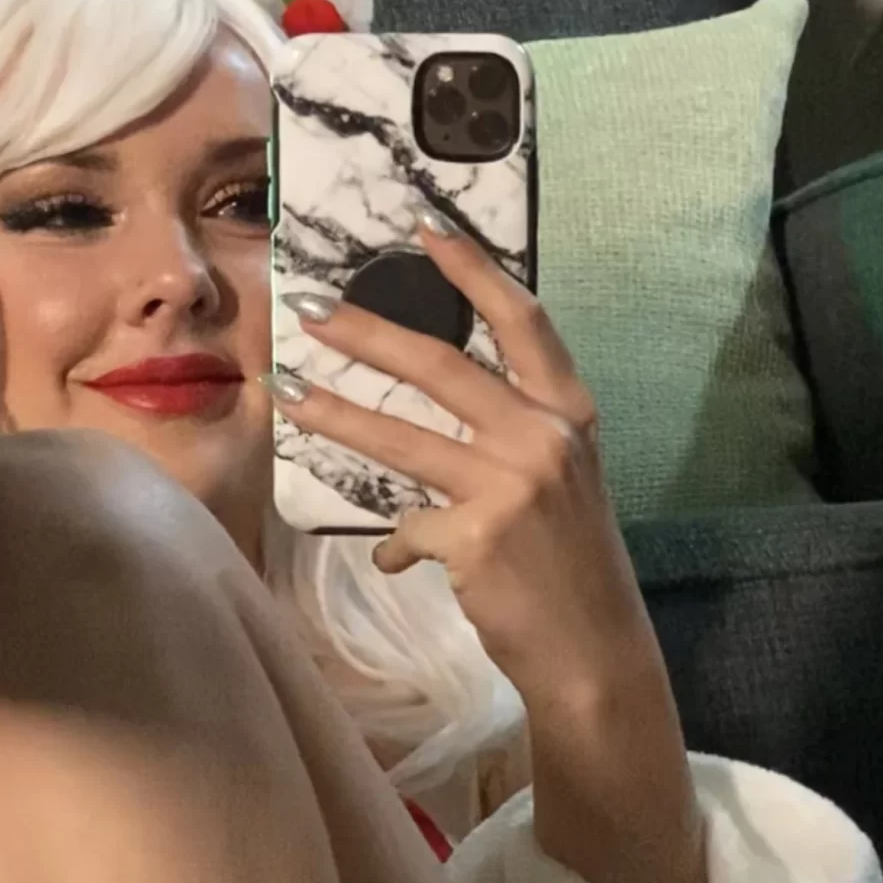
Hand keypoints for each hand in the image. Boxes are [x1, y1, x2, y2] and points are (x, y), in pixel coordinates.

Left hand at [269, 220, 656, 715]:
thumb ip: (510, 441)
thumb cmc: (572, 567)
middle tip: (313, 313)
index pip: (522, 321)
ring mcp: (509, 487)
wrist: (594, 652)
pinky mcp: (474, 538)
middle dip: (368, 334)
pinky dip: (396, 547)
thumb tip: (434, 422)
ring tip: (287, 396)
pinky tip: (398, 562)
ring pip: (401, 438)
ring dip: (336, 416)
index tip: (424, 230)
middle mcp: (542, 439)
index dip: (473, 271)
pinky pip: (406, 530)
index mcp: (569, 415)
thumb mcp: (563, 485)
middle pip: (441, 365)